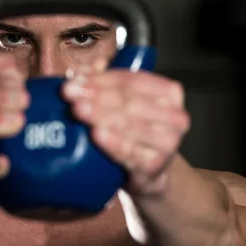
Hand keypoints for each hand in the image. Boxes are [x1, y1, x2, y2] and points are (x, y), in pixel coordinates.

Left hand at [62, 68, 189, 196]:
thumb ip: (104, 84)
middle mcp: (174, 117)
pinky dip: (113, 142)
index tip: (75, 79)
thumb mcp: (123, 105)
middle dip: (96, 95)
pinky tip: (97, 134)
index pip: (132, 80)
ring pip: (129, 124)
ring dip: (100, 115)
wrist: (148, 173)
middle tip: (70, 93)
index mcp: (169, 93)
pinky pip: (130, 152)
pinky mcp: (154, 165)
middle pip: (129, 101)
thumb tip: (80, 72)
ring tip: (78, 110)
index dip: (101, 78)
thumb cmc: (134, 133)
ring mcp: (168, 143)